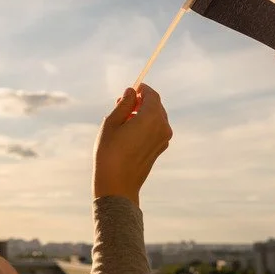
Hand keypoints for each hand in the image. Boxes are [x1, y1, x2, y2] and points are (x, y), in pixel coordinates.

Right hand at [92, 83, 172, 206]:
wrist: (117, 184)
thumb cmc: (110, 152)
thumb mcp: (112, 123)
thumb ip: (124, 104)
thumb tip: (131, 91)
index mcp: (151, 117)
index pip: (152, 94)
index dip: (141, 89)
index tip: (128, 90)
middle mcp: (162, 126)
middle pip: (156, 105)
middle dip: (141, 101)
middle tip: (121, 105)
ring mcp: (164, 139)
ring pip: (156, 117)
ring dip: (142, 113)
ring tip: (122, 119)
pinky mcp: (160, 148)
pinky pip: (156, 129)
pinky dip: (146, 124)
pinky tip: (129, 132)